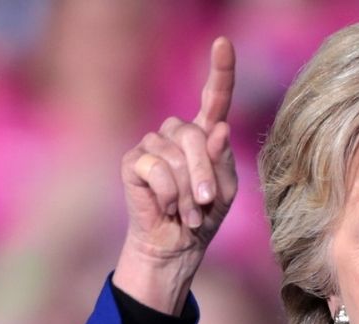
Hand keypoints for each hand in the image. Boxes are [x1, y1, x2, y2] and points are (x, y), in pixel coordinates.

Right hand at [114, 37, 237, 313]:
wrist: (176, 245)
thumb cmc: (203, 216)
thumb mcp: (224, 190)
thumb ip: (222, 160)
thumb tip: (219, 129)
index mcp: (206, 134)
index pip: (215, 97)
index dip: (220, 70)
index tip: (223, 43)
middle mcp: (178, 133)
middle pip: (195, 134)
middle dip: (205, 173)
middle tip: (207, 204)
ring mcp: (152, 144)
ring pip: (175, 154)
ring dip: (188, 190)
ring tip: (187, 211)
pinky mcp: (134, 161)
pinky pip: (156, 168)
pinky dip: (168, 193)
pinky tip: (166, 206)